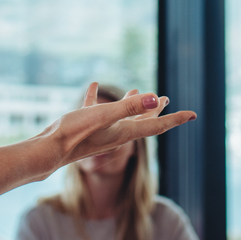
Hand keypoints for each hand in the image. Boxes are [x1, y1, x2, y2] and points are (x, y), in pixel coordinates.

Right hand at [38, 83, 195, 175]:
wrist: (47, 152)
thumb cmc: (74, 134)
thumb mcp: (103, 116)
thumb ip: (128, 108)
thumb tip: (156, 97)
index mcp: (124, 132)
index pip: (157, 125)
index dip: (176, 119)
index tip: (193, 115)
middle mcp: (116, 134)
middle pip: (143, 122)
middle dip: (157, 111)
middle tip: (168, 99)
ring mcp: (100, 132)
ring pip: (121, 116)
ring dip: (132, 104)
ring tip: (136, 90)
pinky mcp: (85, 128)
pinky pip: (96, 110)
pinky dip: (98, 98)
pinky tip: (94, 86)